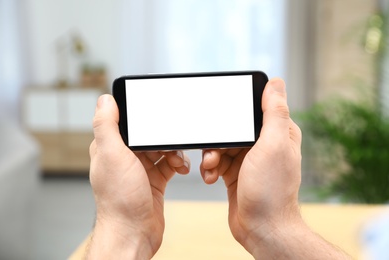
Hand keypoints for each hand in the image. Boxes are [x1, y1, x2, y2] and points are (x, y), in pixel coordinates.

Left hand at [87, 94, 189, 258]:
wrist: (134, 232)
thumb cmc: (120, 199)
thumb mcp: (112, 155)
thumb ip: (107, 125)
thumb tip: (104, 99)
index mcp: (110, 147)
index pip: (127, 121)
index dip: (143, 117)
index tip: (157, 115)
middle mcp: (124, 156)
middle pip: (149, 134)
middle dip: (164, 137)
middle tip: (172, 143)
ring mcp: (140, 169)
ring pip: (162, 148)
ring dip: (174, 151)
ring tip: (178, 161)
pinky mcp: (154, 179)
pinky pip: (170, 163)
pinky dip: (179, 163)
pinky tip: (182, 168)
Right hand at [201, 78, 302, 254]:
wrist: (261, 228)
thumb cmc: (270, 190)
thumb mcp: (273, 145)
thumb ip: (274, 113)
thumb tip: (276, 82)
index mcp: (278, 132)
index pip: (254, 110)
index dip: (235, 112)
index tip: (220, 119)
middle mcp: (264, 144)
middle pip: (232, 128)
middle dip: (218, 140)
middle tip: (213, 153)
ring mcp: (248, 159)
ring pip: (221, 145)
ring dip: (211, 156)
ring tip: (210, 169)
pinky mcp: (235, 172)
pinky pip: (217, 161)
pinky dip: (210, 168)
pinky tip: (211, 178)